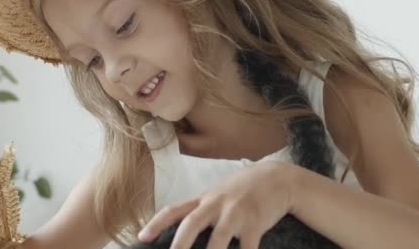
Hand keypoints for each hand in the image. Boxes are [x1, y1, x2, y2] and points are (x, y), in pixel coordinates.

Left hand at [138, 161, 297, 248]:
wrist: (277, 177)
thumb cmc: (243, 190)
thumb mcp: (219, 194)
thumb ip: (201, 210)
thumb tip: (181, 232)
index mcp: (204, 200)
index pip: (174, 210)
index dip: (156, 224)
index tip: (141, 238)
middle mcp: (217, 204)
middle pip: (192, 223)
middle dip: (179, 245)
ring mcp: (236, 213)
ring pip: (218, 238)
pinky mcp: (256, 222)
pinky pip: (247, 248)